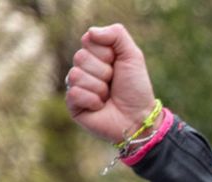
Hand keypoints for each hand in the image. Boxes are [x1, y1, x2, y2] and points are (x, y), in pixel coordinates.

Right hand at [65, 24, 156, 144]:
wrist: (138, 118)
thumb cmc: (136, 89)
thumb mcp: (133, 56)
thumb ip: (117, 35)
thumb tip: (91, 32)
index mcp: (95, 55)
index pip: (88, 40)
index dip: (106, 53)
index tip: (117, 64)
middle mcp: (83, 68)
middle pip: (80, 57)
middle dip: (104, 71)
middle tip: (113, 83)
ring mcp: (76, 86)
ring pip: (76, 75)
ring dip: (99, 87)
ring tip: (108, 96)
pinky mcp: (73, 104)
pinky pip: (74, 93)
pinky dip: (92, 101)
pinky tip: (100, 106)